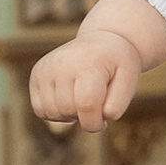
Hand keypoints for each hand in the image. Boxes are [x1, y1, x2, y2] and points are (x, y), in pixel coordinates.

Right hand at [30, 26, 148, 132]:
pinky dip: (55, 112)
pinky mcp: (36, 74)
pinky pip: (39, 109)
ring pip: (51, 113)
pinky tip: (68, 100)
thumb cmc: (117, 65)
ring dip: (69, 116)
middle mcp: (62, 62)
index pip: (86, 104)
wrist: (102, 42)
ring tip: (82, 101)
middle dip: (84, 117)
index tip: (104, 122)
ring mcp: (46, 67)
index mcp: (89, 62)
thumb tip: (103, 117)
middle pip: (68, 110)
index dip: (95, 122)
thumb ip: (118, 103)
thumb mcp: (129, 80)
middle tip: (95, 104)